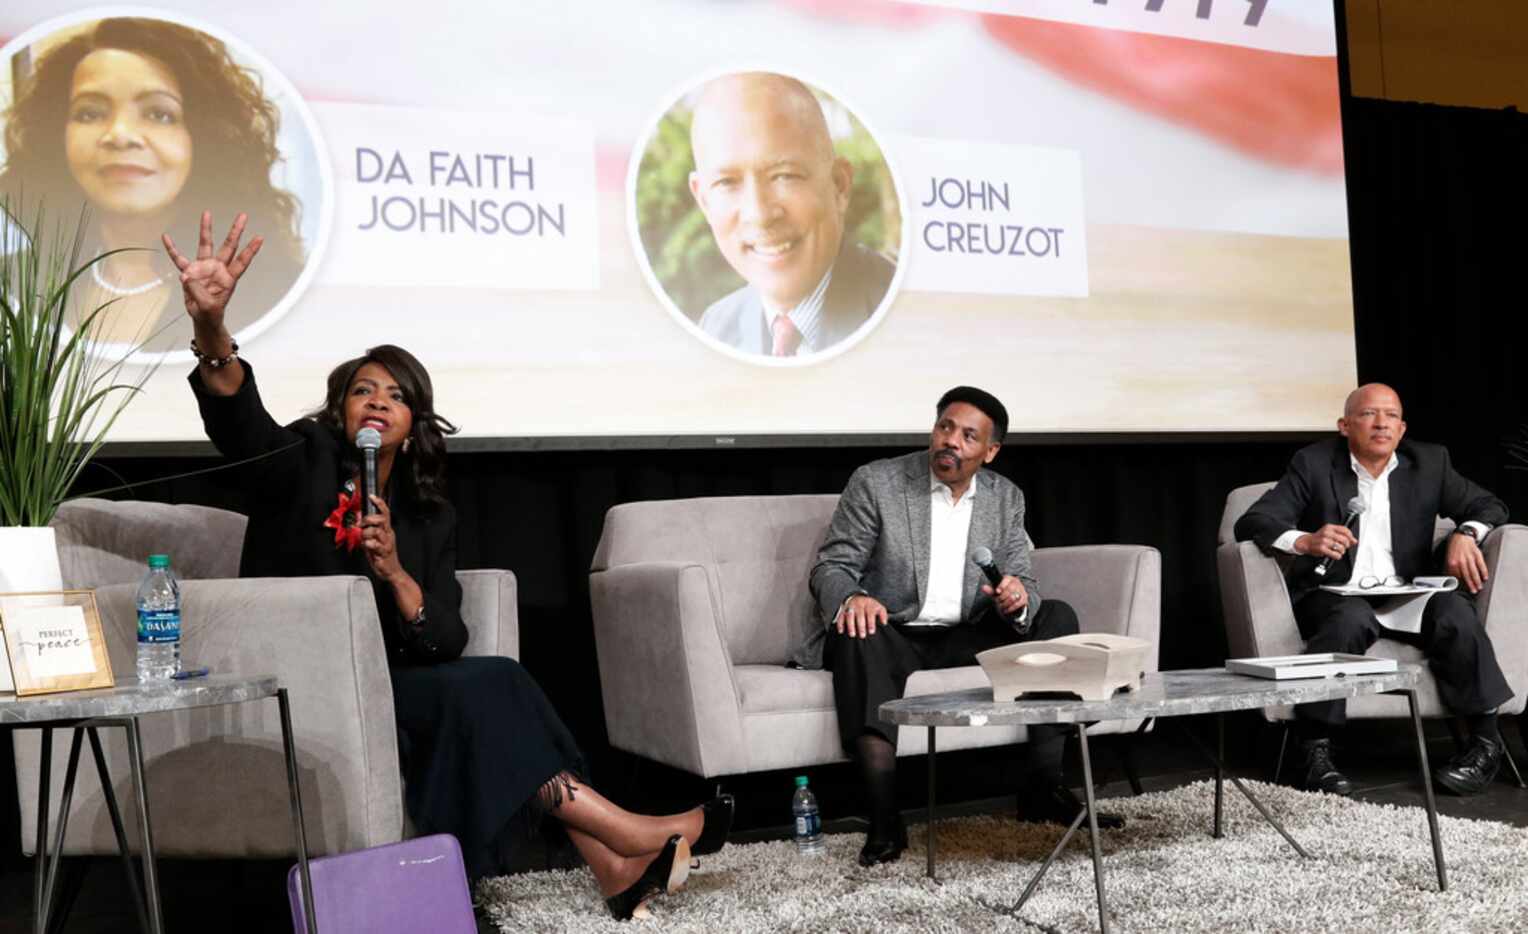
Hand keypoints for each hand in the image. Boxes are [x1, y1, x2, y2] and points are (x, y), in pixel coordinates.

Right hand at [161, 211, 263, 328]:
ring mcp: (204, 268)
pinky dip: (172, 248)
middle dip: (235, 231)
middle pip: (228, 246)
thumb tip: (186, 276)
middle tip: (243, 216)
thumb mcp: (208, 306)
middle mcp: (218, 269)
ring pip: (205, 245)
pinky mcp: (190, 272)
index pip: (242, 261)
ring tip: (207, 214)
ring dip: (206, 230)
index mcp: (229, 278)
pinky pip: (179, 258)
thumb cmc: (211, 312)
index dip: (250, 250)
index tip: (259, 237)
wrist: (202, 317)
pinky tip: (167, 237)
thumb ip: (198, 291)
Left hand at [360, 495, 405, 582]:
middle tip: (360, 525)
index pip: (385, 513)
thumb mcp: (373, 540)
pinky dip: (368, 544)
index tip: (372, 496)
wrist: (390, 571)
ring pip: (376, 531)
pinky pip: (374, 544)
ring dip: (366, 533)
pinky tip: (367, 546)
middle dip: (368, 519)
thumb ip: (366, 531)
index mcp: (387, 530)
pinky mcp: (383, 552)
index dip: (379, 503)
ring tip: (363, 539)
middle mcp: (388, 535)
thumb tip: (357, 522)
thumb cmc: (381, 556)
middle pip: (381, 519)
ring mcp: (387, 543)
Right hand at [836, 594, 887, 638]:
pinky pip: (840, 617)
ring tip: (852, 634)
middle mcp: (859, 604)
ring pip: (849, 615)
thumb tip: (884, 623)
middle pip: (859, 614)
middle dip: (861, 626)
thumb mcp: (878, 607)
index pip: (870, 612)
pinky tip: (841, 631)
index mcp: (868, 604)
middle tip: (863, 635)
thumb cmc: (870, 606)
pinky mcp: (843, 610)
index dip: (871, 622)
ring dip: (850, 625)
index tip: (871, 632)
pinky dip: (840, 624)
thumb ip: (883, 614)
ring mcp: (850, 607)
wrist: (857, 597)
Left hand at [980, 575, 1028, 616]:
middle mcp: (1017, 583)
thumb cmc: (1003, 592)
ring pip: (1013, 597)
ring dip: (1005, 603)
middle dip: (1002, 597)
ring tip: (1000, 606)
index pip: (1006, 580)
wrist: (1013, 599)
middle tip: (997, 601)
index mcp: (1009, 578)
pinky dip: (1010, 608)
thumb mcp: (996, 591)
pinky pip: (1017, 604)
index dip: (1002, 586)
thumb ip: (990, 590)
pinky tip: (1005, 609)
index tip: (997, 591)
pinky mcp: (1024, 598)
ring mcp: (1022, 591)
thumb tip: (983, 587)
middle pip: (1010, 589)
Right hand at [1294, 524, 1357, 561]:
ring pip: (1341, 547)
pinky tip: (1335, 555)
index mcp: (1329, 527)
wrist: (1307, 542)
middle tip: (1344, 547)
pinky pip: (1335, 554)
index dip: (1350, 536)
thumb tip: (1354, 541)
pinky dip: (1337, 556)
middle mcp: (1326, 533)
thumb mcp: (1330, 533)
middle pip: (1344, 539)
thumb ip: (1342, 536)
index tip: (1351, 540)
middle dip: (1346, 545)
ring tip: (1338, 551)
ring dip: (1341, 551)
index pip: (1345, 530)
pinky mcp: (1321, 548)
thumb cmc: (1319, 538)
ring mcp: (1324, 541)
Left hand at [1445, 532, 1488, 593]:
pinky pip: (1481, 564)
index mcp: (1452, 561)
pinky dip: (1483, 572)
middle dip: (1470, 584)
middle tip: (1473, 591)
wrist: (1461, 536)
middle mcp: (1461, 560)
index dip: (1460, 583)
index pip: (1456, 575)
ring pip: (1474, 571)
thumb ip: (1451, 568)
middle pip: (1466, 575)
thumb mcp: (1449, 557)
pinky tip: (1485, 577)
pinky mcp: (1477, 554)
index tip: (1462, 589)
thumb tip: (1451, 577)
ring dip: (1477, 580)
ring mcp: (1470, 557)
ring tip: (1479, 587)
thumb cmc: (1454, 547)